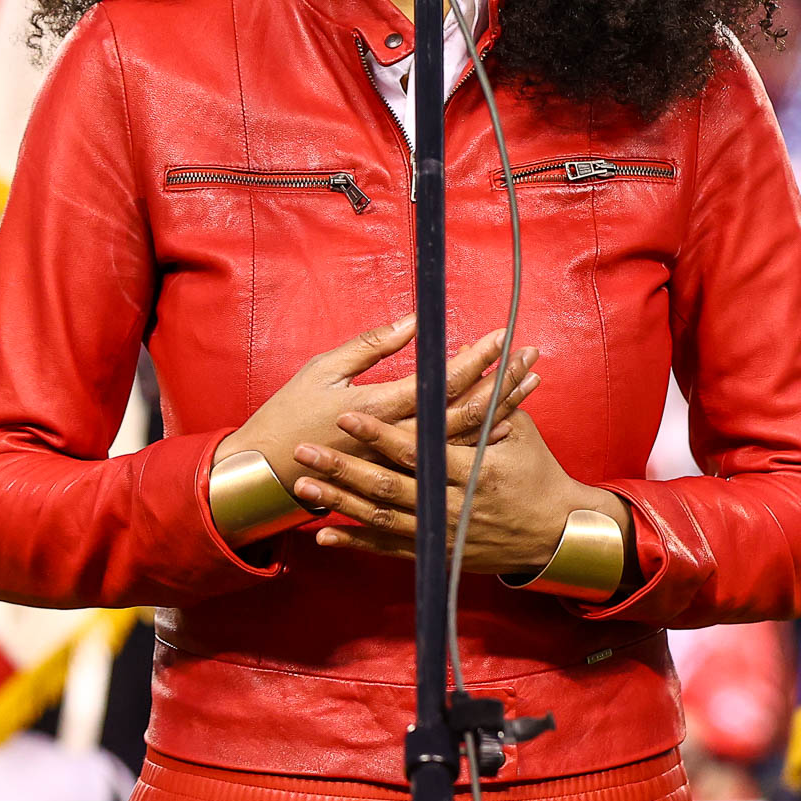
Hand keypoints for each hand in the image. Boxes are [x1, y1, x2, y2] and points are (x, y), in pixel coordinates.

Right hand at [213, 317, 540, 496]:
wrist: (269, 475)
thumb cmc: (291, 416)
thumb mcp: (324, 370)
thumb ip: (370, 346)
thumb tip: (412, 323)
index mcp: (380, 408)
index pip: (441, 380)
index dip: (475, 357)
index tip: (502, 336)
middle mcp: (399, 439)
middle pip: (466, 409)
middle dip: (502, 380)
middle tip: (530, 356)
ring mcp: (403, 464)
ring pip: (466, 436)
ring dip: (502, 408)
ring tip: (530, 383)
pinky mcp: (402, 478)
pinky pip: (452, 459)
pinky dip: (482, 438)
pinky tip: (505, 423)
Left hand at [294, 408, 632, 577]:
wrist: (554, 532)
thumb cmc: (536, 472)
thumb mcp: (520, 429)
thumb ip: (489, 396)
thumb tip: (465, 349)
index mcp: (474, 470)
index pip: (418, 450)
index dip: (380, 434)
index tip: (346, 416)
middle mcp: (454, 506)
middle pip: (389, 486)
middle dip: (343, 468)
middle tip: (305, 449)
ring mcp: (443, 534)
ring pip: (382, 519)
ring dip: (340, 501)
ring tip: (304, 484)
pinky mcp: (437, 553)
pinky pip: (389, 549)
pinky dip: (356, 542)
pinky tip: (323, 532)